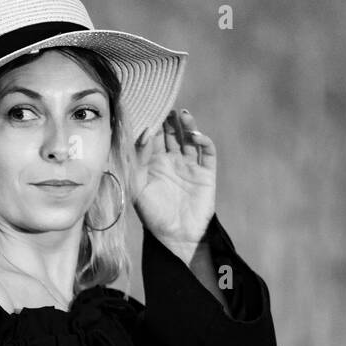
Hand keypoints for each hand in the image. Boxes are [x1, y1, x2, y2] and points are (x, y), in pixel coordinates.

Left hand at [131, 108, 216, 246]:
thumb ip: (138, 161)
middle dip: (170, 121)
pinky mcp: (206, 173)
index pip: (153, 138)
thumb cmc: (153, 216)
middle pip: (172, 134)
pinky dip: (204, 142)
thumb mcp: (137, 187)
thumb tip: (144, 134)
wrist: (176, 237)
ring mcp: (191, 166)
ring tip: (182, 114)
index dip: (152, 126)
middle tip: (166, 108)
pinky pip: (208, 153)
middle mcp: (173, 161)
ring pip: (190, 139)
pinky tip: (196, 136)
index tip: (148, 116)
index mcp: (154, 164)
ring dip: (187, 126)